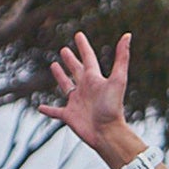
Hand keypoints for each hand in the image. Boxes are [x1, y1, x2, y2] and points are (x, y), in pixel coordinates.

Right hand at [41, 31, 131, 150]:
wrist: (108, 134)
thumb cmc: (113, 108)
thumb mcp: (118, 80)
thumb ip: (122, 58)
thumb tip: (128, 35)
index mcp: (94, 80)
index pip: (88, 59)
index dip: (84, 47)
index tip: (79, 35)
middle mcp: (86, 89)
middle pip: (76, 70)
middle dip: (71, 60)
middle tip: (64, 50)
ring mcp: (77, 103)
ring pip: (66, 87)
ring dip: (60, 77)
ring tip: (54, 66)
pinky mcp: (69, 116)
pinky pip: (56, 112)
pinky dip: (48, 110)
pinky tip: (40, 107)